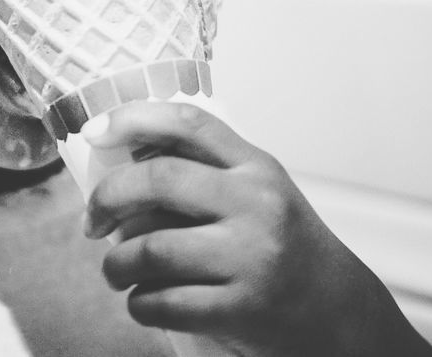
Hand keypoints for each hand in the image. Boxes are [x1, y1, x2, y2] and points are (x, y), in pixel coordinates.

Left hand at [81, 101, 431, 356]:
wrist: (338, 313)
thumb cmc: (283, 248)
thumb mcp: (256, 194)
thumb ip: (204, 172)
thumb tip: (122, 159)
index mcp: (256, 167)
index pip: (189, 123)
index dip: (133, 118)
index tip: (96, 131)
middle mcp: (256, 204)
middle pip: (158, 180)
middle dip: (107, 198)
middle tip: (93, 220)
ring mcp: (251, 256)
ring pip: (151, 248)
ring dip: (116, 263)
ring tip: (116, 270)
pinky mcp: (242, 308)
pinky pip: (163, 301)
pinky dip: (139, 303)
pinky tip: (143, 301)